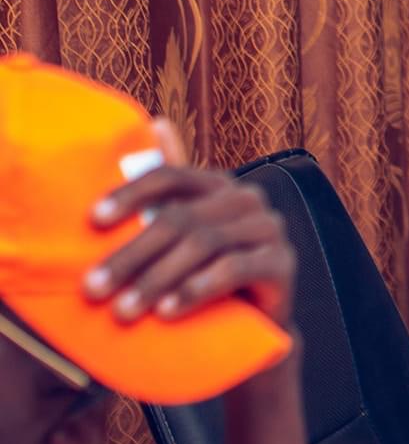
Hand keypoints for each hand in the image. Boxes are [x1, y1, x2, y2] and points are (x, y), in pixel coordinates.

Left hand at [84, 125, 295, 330]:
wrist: (253, 320)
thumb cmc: (206, 272)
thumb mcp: (184, 234)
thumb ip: (168, 191)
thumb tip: (158, 123)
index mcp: (218, 185)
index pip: (171, 177)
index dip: (131, 194)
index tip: (92, 222)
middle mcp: (247, 198)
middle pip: (181, 217)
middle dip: (131, 254)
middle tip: (93, 289)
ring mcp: (269, 228)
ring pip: (204, 243)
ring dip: (157, 278)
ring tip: (123, 309)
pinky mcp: (282, 262)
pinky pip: (234, 269)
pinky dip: (196, 290)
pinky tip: (167, 312)